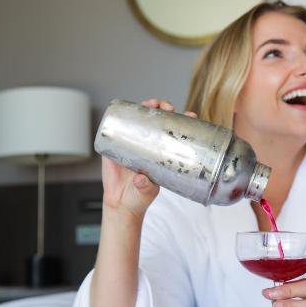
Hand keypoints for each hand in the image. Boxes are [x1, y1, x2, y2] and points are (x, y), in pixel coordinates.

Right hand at [102, 98, 196, 218]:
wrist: (119, 203)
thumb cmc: (138, 197)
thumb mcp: (146, 192)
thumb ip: (144, 187)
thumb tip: (141, 179)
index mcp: (162, 154)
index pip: (175, 134)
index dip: (183, 122)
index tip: (191, 115)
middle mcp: (149, 146)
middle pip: (158, 121)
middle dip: (165, 109)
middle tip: (168, 107)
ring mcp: (132, 143)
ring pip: (140, 119)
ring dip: (146, 107)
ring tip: (151, 103)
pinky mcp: (115, 145)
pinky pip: (118, 127)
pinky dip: (122, 115)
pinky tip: (126, 108)